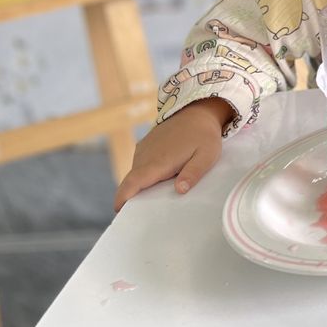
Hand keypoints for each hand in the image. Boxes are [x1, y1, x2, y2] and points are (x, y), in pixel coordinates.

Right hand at [113, 98, 233, 210]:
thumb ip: (193, 173)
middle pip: (131, 182)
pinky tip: (160, 182)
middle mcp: (145, 155)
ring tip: (155, 201)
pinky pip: (141, 166)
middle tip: (142, 216)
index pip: (132, 183)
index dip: (123, 198)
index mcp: (158, 161)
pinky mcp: (146, 146)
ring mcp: (144, 150)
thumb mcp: (207, 156)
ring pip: (136, 174)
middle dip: (132, 199)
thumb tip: (179, 191)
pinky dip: (146, 176)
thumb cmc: (204, 135)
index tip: (119, 212)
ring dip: (141, 187)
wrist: (197, 110)